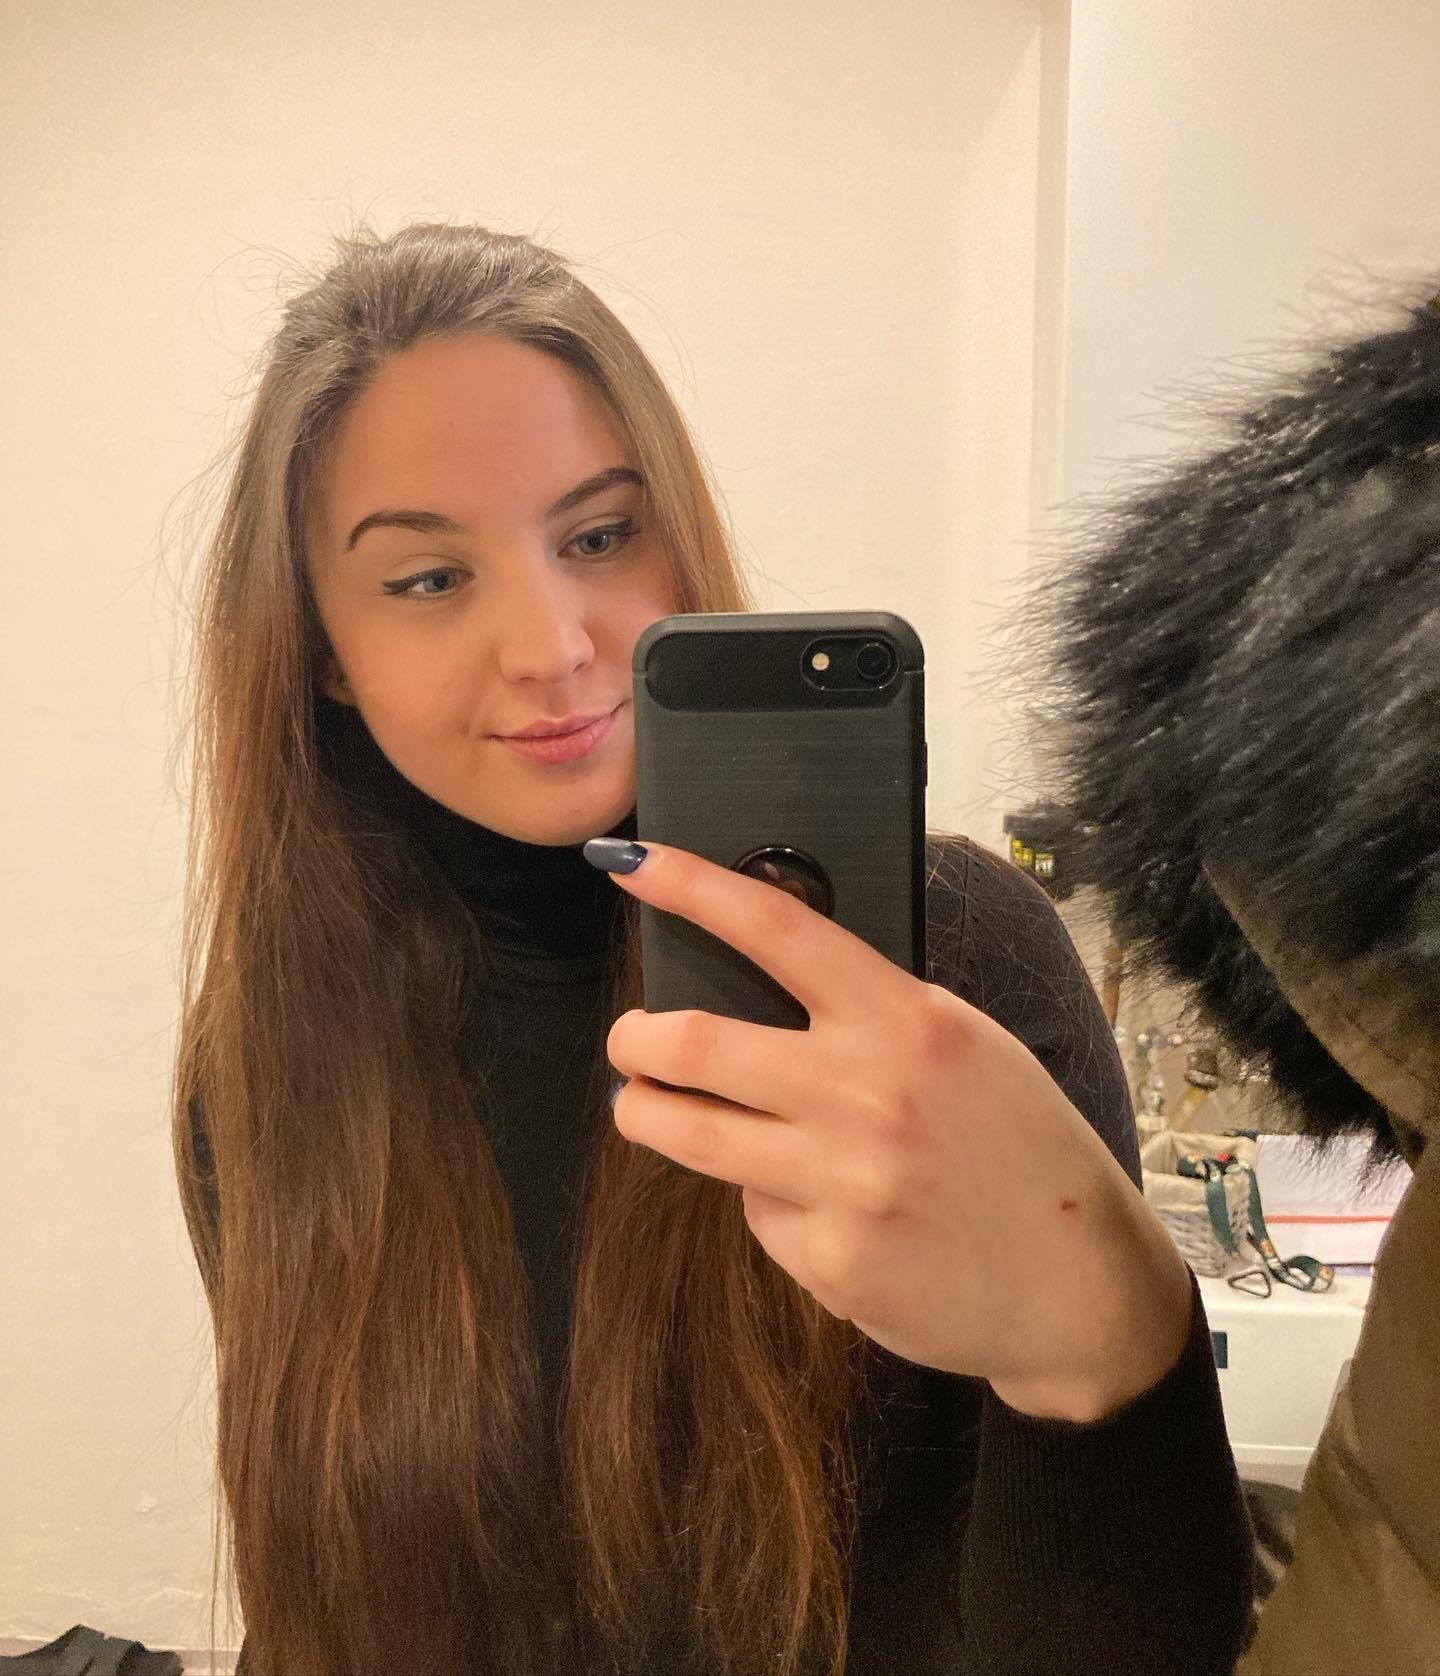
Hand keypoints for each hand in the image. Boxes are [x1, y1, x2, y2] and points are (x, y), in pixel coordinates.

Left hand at [593, 839, 1194, 1421]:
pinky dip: (766, 1200)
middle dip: (637, 1038)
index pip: (779, 930)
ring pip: (693, 1134)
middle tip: (630, 1039)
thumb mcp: (966, 1047)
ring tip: (642, 1106)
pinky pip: (758, 1213)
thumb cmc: (1023, 1151)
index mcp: (907, 1020)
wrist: (1081, 1288)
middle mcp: (868, 1093)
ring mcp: (845, 1182)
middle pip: (697, 1043)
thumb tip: (757, 993)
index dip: (692, 888)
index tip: (628, 862)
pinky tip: (816, 1208)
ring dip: (647, 1113)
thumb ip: (871, 1018)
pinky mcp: (831, 1261)